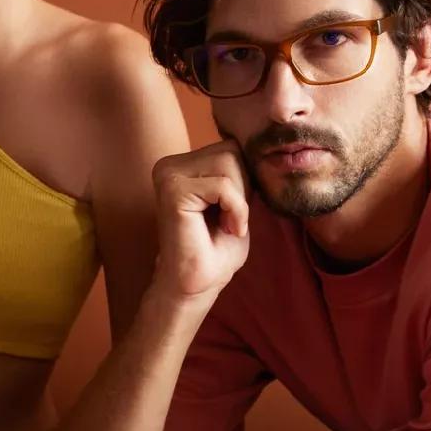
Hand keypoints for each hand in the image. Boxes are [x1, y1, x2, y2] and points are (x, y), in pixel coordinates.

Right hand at [150, 140, 251, 301]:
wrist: (196, 285)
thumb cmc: (216, 249)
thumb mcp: (237, 199)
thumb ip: (241, 171)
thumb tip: (262, 145)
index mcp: (180, 165)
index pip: (232, 147)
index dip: (245, 181)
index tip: (233, 212)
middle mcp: (169, 165)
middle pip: (232, 150)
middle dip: (243, 188)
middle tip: (230, 220)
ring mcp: (167, 175)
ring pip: (229, 164)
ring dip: (239, 200)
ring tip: (226, 224)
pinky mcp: (173, 191)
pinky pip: (224, 185)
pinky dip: (236, 209)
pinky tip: (227, 229)